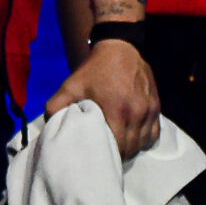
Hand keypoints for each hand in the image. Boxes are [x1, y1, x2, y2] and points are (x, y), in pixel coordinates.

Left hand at [47, 39, 159, 157]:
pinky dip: (144, 139)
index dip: (106, 154)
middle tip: (105, 154)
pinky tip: (132, 137)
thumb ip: (56, 107)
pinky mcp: (156, 107)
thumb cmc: (93, 70)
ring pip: (143, 143)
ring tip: (118, 146)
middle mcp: (137, 112)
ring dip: (131, 148)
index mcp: (116, 110)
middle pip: (131, 148)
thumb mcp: (70, 86)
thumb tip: (49, 126)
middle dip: (118, 154)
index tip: (96, 155)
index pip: (117, 147)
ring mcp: (149, 110)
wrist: (119, 48)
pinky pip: (154, 134)